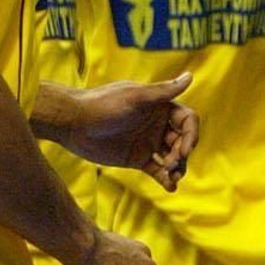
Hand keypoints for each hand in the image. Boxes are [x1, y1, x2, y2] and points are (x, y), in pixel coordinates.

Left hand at [67, 75, 197, 189]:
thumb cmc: (103, 105)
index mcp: (161, 106)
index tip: (183, 151)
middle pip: (182, 140)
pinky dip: (165, 179)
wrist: (74, 123)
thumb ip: (162, 92)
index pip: (187, 120)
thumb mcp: (135, 97)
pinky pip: (157, 170)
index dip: (190, 135)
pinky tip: (171, 187)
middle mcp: (158, 124)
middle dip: (182, 153)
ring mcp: (148, 142)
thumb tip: (190, 77)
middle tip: (172, 165)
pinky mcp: (137, 159)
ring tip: (173, 178)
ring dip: (177, 167)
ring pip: (172, 156)